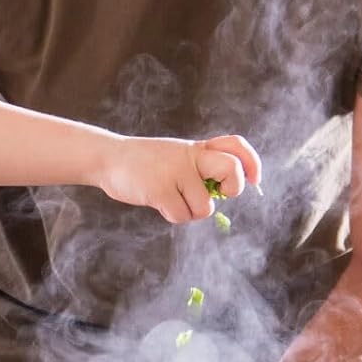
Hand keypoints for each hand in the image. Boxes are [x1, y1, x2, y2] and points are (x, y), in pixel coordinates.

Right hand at [99, 133, 260, 222]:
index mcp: (196, 148)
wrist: (108, 158)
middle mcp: (189, 156)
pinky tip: (157, 201)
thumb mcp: (176, 155)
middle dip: (233, 188)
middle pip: (232, 169)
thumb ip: (200, 166)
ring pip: (205, 206)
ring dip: (190, 211)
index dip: (251, 163)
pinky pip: (181, 215)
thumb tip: (227, 191)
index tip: (253, 180)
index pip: (235, 145)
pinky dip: (172, 215)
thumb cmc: (145, 163)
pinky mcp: (160, 189)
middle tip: (216, 193)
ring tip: (171, 199)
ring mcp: (174, 171)